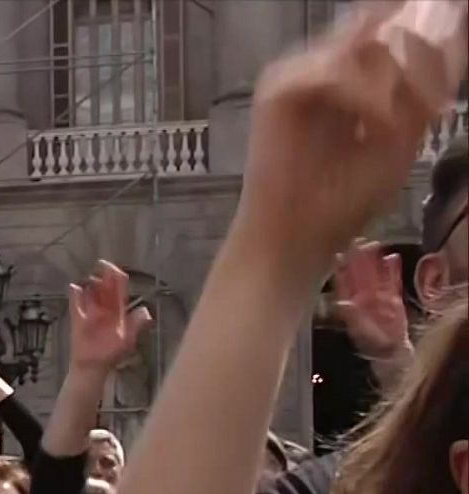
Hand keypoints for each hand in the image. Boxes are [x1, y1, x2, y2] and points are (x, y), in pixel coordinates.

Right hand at [69, 261, 151, 372]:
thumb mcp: (128, 340)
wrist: (93, 367)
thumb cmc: (111, 355)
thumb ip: (136, 325)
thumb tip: (145, 311)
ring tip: (89, 282)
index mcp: (118, 310)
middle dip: (102, 275)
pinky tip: (74, 288)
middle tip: (98, 268)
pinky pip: (75, 303)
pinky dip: (74, 295)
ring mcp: (91, 312)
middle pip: (104, 286)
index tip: (109, 267)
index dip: (115, 275)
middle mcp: (105, 308)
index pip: (118, 287)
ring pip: (90, 292)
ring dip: (90, 284)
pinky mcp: (78, 318)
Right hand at [239, 8, 448, 275]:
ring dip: (392, 81)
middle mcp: (319, 69)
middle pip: (381, 32)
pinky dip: (363, 92)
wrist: (295, 239)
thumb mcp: (399, 140)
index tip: (437, 97)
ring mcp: (296, 76)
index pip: (393, 37)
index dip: (426, 51)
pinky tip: (378, 122)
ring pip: (362, 45)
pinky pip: (333, 68)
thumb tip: (433, 45)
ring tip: (397, 123)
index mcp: (347, 80)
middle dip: (414, 65)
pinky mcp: (276, 90)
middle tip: (423, 108)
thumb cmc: (340, 202)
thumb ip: (415, 93)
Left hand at [333, 238, 410, 361]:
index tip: (338, 255)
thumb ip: (351, 314)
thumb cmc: (371, 341)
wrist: (390, 349)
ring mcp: (379, 295)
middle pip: (360, 273)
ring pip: (376, 273)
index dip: (341, 269)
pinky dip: (393, 269)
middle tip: (358, 241)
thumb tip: (341, 302)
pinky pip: (393, 280)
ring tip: (375, 244)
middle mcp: (363, 295)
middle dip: (358, 258)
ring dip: (375, 260)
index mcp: (351, 302)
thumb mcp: (359, 328)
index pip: (344, 282)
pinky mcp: (393, 297)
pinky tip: (393, 257)